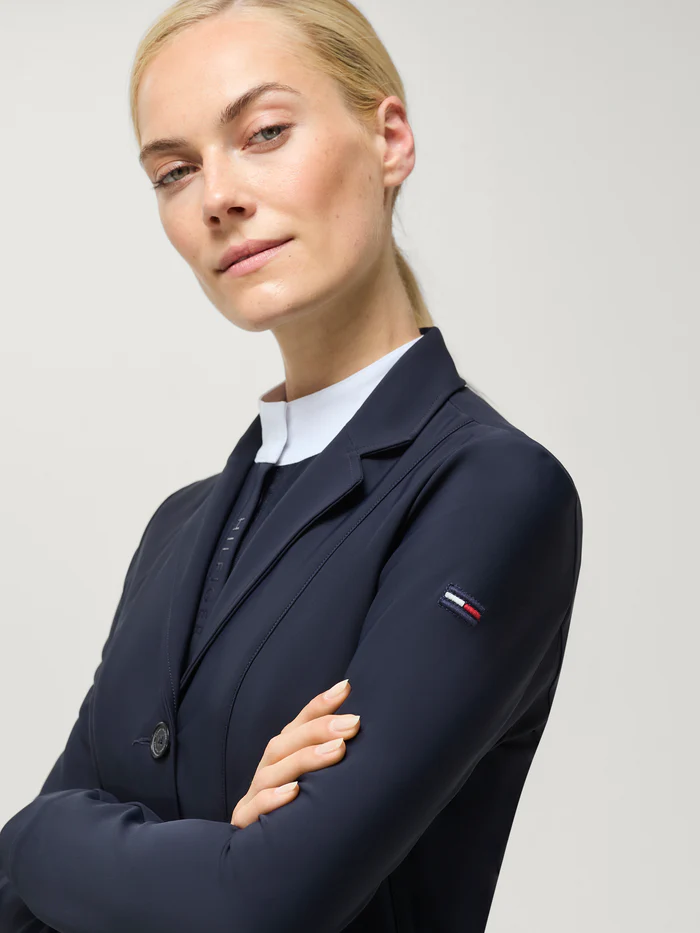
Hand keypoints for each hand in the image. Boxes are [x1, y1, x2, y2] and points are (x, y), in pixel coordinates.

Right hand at [230, 679, 359, 827]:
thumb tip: (367, 735)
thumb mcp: (319, 791)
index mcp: (282, 759)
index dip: (320, 705)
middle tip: (354, 724)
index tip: (346, 688)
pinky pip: (254, 811)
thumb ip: (333, 764)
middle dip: (320, 730)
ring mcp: (253, 799)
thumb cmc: (302, 824)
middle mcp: (266, 773)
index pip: (298, 725)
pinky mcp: (245, 827)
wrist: (264, 876)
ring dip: (305, 758)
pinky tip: (294, 792)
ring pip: (272, 770)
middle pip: (286, 742)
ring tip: (338, 751)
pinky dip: (273, 799)